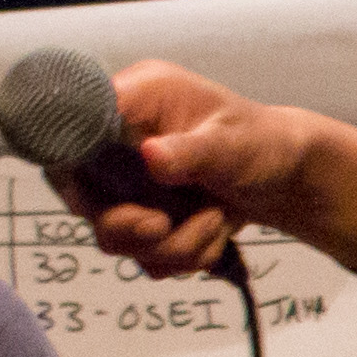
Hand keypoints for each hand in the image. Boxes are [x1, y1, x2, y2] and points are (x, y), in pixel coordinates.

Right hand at [62, 59, 281, 276]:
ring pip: (115, 236)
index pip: (70, 127)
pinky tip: (212, 232)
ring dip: (171, 243)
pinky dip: (183, 256)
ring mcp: (130, 182)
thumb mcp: (232, 142)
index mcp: (135, 99)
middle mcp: (122, 139)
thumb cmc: (263, 142)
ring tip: (214, 219)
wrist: (286, 178)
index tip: (103, 198)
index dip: (73, 168)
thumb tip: (150, 156)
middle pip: (81, 196)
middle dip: (128, 224)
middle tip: (163, 224)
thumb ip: (192, 152)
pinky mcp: (144, 216)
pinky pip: (146, 256)